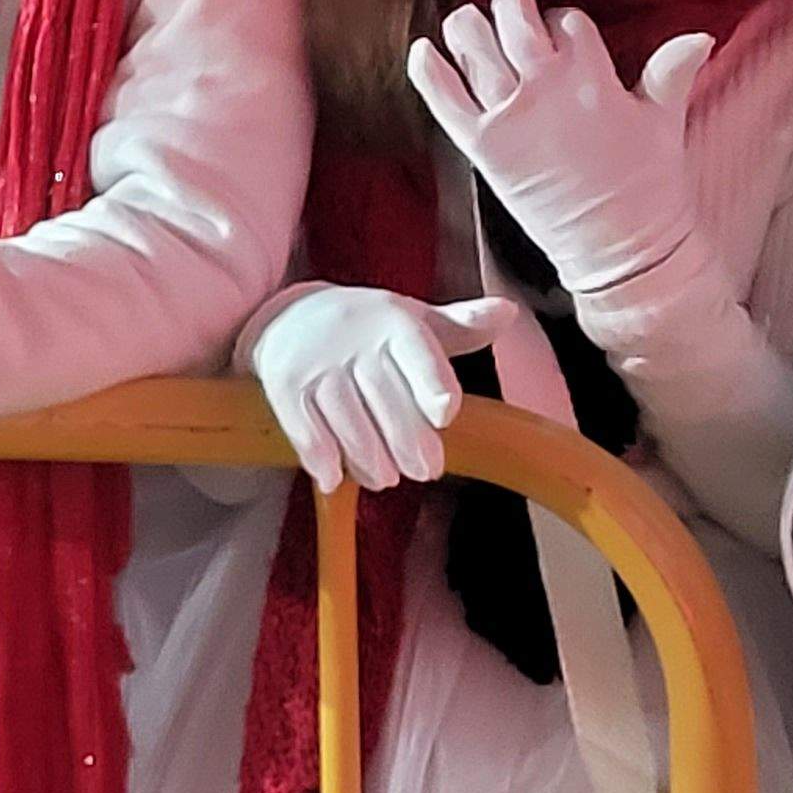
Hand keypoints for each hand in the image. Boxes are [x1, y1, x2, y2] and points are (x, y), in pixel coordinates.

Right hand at [242, 285, 517, 490]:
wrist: (287, 316)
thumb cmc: (367, 328)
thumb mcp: (414, 320)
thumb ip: (461, 325)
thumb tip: (508, 313)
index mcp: (394, 321)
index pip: (417, 350)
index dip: (431, 382)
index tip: (446, 413)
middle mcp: (353, 339)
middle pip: (384, 396)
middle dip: (407, 439)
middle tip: (425, 470)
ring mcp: (315, 362)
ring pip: (346, 418)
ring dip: (368, 457)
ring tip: (387, 479)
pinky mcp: (284, 385)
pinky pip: (303, 427)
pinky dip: (320, 458)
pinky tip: (335, 479)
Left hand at [407, 0, 710, 296]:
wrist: (622, 250)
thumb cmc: (649, 187)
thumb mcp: (664, 122)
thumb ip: (670, 73)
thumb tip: (700, 36)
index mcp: (593, 78)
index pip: (568, 22)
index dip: (562, 22)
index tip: (560, 33)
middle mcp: (547, 89)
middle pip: (516, 21)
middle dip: (510, 4)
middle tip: (507, 2)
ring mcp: (511, 117)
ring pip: (475, 47)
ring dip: (466, 26)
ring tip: (464, 21)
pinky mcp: (484, 148)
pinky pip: (444, 99)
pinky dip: (428, 71)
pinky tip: (422, 50)